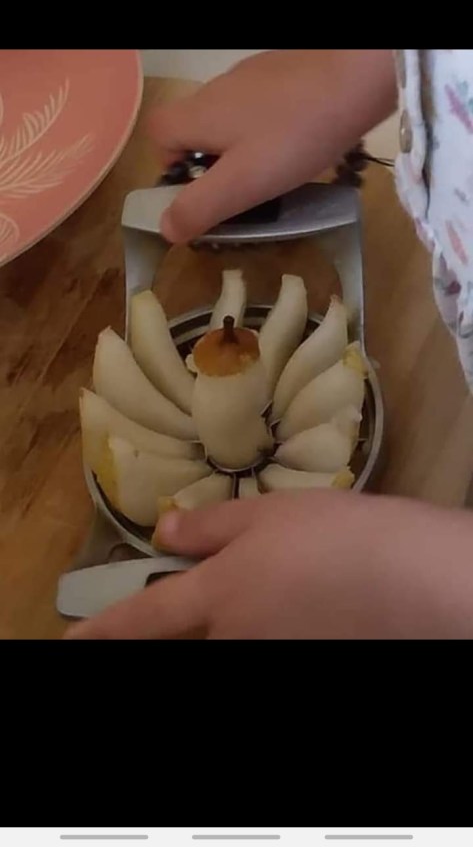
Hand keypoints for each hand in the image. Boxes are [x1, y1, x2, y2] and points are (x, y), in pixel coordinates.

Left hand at [64, 490, 472, 639]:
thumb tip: (163, 532)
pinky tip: (305, 599)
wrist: (406, 578)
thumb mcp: (265, 515)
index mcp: (214, 596)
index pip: (144, 618)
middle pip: (189, 638)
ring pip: (231, 638)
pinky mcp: (300, 659)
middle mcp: (231, 638)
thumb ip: (209, 528)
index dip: (103, 630)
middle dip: (182, 620)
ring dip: (235, 618)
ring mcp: (267, 655)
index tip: (72, 640)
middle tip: (212, 591)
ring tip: (282, 582)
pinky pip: (268, 640)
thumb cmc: (331, 534)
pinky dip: (271, 623)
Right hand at [148, 50, 395, 241]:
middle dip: (212, 164)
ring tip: (278, 172)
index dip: (169, 166)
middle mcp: (217, 89)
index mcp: (198, 114)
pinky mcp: (285, 73)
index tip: (199, 191)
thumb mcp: (243, 183)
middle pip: (195, 128)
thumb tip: (165, 227)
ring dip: (244, 148)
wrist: (357, 75)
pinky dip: (272, 129)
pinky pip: (264, 107)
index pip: (158, 135)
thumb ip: (200, 207)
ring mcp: (252, 76)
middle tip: (245, 191)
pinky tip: (302, 144)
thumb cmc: (294, 134)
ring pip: (232, 119)